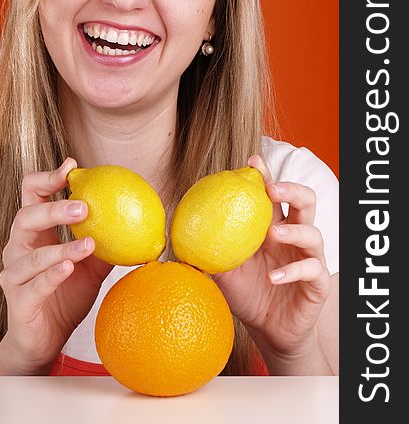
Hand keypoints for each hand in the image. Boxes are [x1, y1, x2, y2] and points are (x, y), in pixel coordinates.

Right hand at [0, 157, 112, 374]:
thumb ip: (105, 242)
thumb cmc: (65, 295)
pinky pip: (34, 285)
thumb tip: (139, 222)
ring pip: (31, 254)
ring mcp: (15, 275)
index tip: (71, 166)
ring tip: (89, 243)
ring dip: (61, 246)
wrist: (44, 339)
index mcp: (35, 233)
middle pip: (25, 217)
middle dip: (53, 208)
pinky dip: (52, 274)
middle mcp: (19, 249)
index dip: (47, 177)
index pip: (31, 195)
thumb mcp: (91, 266)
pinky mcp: (18, 300)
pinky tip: (69, 267)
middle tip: (83, 206)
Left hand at [212, 155, 330, 371]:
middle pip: (305, 202)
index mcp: (271, 227)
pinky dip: (294, 271)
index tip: (252, 161)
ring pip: (314, 232)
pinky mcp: (317, 283)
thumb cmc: (245, 293)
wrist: (267, 330)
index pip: (273, 195)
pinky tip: (273, 278)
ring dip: (294, 230)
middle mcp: (292, 237)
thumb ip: (207, 249)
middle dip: (292, 189)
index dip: (266, 175)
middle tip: (272, 190)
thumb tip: (175, 234)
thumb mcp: (222, 269)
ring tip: (273, 234)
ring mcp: (308, 258)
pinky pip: (313, 270)